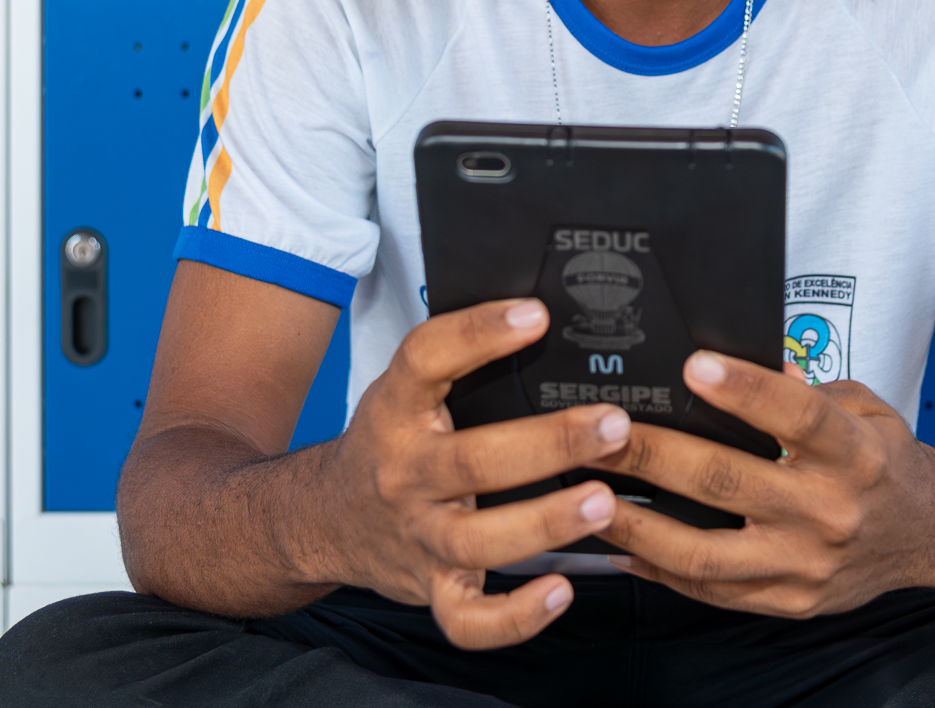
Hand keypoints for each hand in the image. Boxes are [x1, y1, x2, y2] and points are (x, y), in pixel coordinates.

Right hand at [312, 299, 631, 647]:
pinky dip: (515, 617)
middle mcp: (404, 473)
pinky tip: (562, 592)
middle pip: (474, 460)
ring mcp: (418, 536)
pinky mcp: (431, 588)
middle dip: (551, 443)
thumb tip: (544, 317)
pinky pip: (468, 619)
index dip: (479, 333)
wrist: (321, 518)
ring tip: (604, 501)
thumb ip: (458, 362)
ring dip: (546, 522)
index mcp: (396, 410)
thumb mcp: (405, 391)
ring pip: (477, 541)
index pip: (427, 359)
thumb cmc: (388, 443)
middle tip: (613, 425)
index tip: (537, 315)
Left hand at [597, 350, 934, 617]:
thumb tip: (745, 360)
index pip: (795, 414)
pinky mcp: (789, 601)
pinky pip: (712, 590)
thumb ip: (805, 389)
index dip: (743, 390)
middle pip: (728, 481)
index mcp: (851, 452)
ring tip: (588, 498)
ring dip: (638, 523)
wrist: (931, 534)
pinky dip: (660, 570)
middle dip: (654, 454)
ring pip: (705, 552)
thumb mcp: (863, 409)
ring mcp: (805, 564)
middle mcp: (828, 510)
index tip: (692, 365)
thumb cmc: (884, 462)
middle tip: (600, 431)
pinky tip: (620, 545)